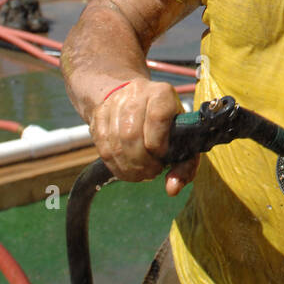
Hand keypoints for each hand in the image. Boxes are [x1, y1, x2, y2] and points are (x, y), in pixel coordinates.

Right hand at [89, 79, 196, 193]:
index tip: (162, 155)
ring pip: (115, 144)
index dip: (158, 143)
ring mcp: (114, 104)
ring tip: (141, 173)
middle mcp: (136, 94)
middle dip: (142, 162)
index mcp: (161, 94)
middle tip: (152, 172)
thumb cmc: (166, 123)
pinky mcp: (99, 116)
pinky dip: (116, 167)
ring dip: (129, 168)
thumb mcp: (183, 138)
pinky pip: (102, 148)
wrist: (136, 99)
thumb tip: (172, 189)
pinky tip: (127, 170)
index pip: (157, 117)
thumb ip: (185, 165)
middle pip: (131, 134)